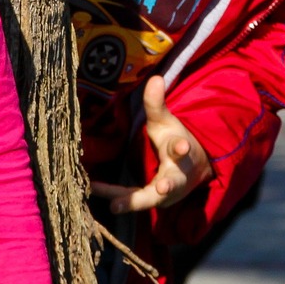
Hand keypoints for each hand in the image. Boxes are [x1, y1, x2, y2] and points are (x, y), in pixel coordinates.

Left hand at [90, 76, 211, 213]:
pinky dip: (115, 198)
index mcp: (180, 152)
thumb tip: (155, 78)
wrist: (191, 171)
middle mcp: (175, 175)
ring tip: (116, 205)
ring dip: (134, 202)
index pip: (180, 148)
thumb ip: (157, 104)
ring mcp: (164, 192)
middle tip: (163, 188)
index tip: (182, 146)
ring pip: (150, 199)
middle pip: (172, 182)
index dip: (180, 147)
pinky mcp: (150, 200)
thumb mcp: (165, 122)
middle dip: (168, 186)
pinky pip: (132, 200)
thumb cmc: (175, 142)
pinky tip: (93, 189)